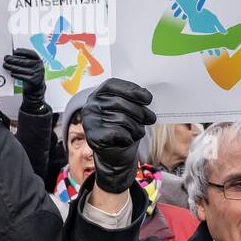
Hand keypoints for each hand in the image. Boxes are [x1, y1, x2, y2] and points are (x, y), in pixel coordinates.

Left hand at [3, 47, 46, 112]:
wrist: (36, 88)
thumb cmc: (31, 75)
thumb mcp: (31, 66)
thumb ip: (24, 60)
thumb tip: (12, 55)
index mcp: (39, 61)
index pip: (32, 53)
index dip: (23, 51)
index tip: (15, 51)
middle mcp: (39, 67)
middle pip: (25, 61)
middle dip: (14, 59)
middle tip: (6, 58)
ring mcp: (37, 74)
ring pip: (22, 69)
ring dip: (12, 67)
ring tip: (6, 65)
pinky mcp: (33, 81)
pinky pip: (22, 77)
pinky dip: (16, 74)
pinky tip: (11, 73)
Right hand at [81, 79, 155, 194]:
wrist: (115, 155)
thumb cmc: (124, 129)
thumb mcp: (128, 111)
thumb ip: (132, 100)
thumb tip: (146, 95)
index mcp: (98, 95)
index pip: (112, 85)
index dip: (131, 89)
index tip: (148, 98)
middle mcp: (91, 106)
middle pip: (119, 102)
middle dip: (140, 111)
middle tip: (151, 118)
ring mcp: (89, 121)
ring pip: (121, 118)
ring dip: (136, 127)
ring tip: (139, 132)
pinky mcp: (93, 137)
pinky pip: (117, 133)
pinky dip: (128, 137)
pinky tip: (128, 140)